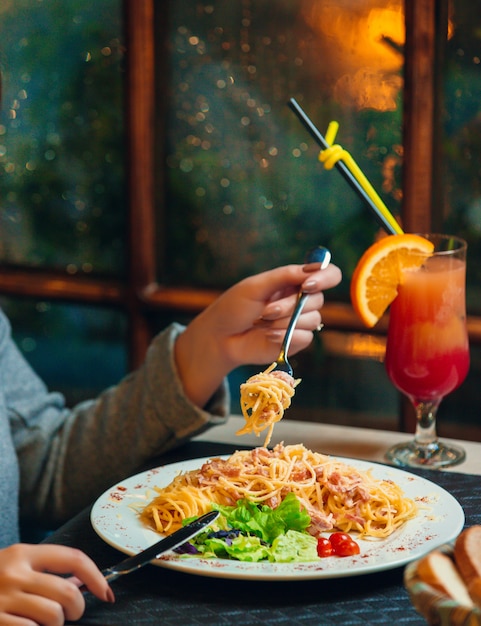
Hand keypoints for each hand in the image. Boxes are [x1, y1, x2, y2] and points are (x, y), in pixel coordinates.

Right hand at [0, 544, 113, 625]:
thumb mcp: (16, 566)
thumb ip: (46, 572)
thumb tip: (83, 582)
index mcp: (24, 553)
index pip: (73, 558)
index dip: (96, 577)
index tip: (106, 593)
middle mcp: (14, 573)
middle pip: (67, 594)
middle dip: (76, 609)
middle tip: (70, 615)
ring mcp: (2, 599)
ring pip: (53, 618)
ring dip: (55, 625)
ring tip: (43, 622)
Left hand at [175, 261, 341, 406]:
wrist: (221, 337)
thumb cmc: (234, 307)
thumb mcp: (256, 286)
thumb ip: (285, 276)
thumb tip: (315, 267)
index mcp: (293, 282)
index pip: (328, 274)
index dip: (325, 277)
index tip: (307, 284)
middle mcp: (301, 300)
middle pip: (318, 299)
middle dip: (291, 306)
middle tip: (266, 310)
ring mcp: (300, 322)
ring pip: (313, 320)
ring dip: (286, 321)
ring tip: (262, 322)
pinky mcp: (296, 342)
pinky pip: (305, 337)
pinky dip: (286, 336)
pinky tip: (267, 335)